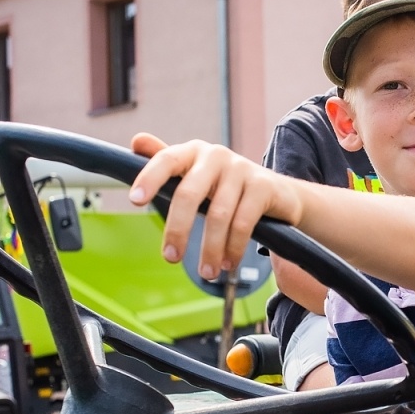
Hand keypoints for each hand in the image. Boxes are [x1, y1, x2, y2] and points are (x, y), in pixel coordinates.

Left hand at [127, 133, 300, 280]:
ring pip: (218, 214)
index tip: (135, 201)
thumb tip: (136, 141)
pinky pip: (243, 223)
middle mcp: (216, 155)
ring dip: (209, 248)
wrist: (279, 193)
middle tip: (170, 257)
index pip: (167, 159)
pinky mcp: (263, 186)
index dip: (150, 178)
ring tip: (206, 272)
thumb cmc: (227, 187)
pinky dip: (233, 248)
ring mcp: (241, 169)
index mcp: (194, 152)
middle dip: (177, 229)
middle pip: (189, 193)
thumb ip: (166, 163)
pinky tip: (228, 263)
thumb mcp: (197, 175)